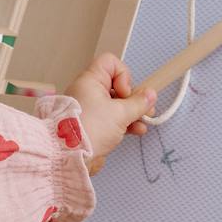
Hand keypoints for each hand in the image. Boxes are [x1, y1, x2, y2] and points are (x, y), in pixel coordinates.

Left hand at [65, 53, 154, 174]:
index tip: (125, 93)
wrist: (70, 157)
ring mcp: (91, 109)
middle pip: (117, 85)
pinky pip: (113, 118)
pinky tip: (137, 130)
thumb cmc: (90, 129)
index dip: (123, 75)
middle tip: (144, 108)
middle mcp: (89, 92)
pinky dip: (126, 122)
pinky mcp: (94, 125)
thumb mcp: (120, 114)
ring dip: (133, 112)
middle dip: (133, 97)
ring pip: (117, 103)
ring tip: (144, 121)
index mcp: (90, 81)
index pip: (110, 63)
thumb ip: (139, 103)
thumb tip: (151, 94)